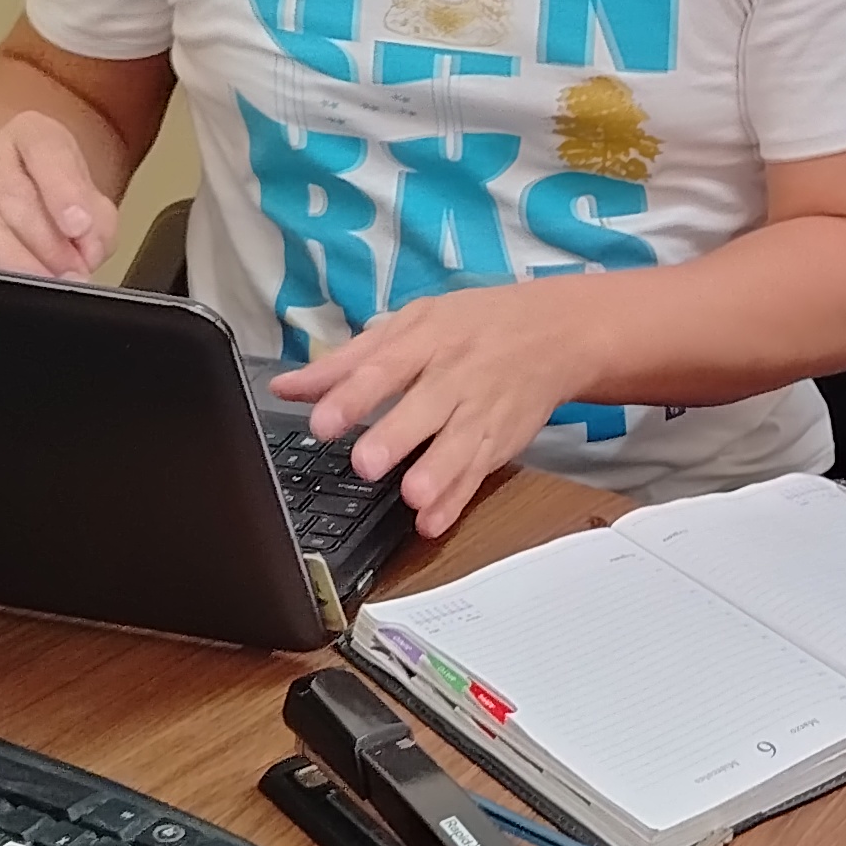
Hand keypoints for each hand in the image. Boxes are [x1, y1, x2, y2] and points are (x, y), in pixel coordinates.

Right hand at [0, 111, 115, 278]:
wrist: (24, 198)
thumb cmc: (56, 199)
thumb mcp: (90, 204)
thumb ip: (97, 224)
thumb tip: (87, 248)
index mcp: (32, 134)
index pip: (46, 153)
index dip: (64, 192)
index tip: (78, 227)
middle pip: (11, 191)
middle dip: (44, 239)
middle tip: (68, 271)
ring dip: (10, 255)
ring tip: (40, 279)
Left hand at [275, 281, 607, 536]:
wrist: (557, 332)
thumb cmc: (474, 326)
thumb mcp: (411, 324)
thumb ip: (347, 360)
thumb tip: (287, 386)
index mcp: (427, 341)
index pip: (386, 367)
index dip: (353, 396)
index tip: (323, 421)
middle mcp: (456, 377)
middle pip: (426, 407)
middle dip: (397, 436)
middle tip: (367, 462)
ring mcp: (482, 411)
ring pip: (459, 445)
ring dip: (437, 474)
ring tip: (413, 495)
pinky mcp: (501, 442)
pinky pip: (478, 474)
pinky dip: (458, 500)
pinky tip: (434, 521)